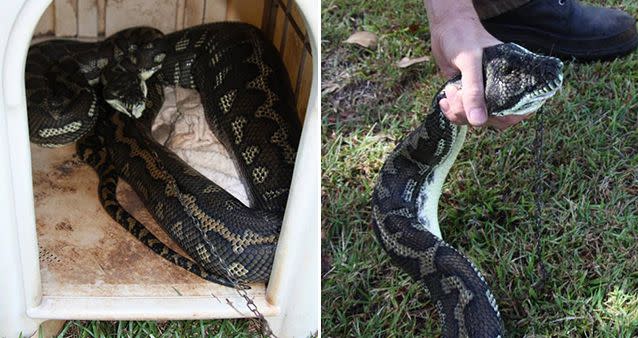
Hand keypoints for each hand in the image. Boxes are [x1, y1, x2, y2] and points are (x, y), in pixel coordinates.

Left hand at [427, 4, 529, 128]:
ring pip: (475, 118)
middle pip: (493, 118)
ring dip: (458, 112)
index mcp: (513, 78)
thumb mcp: (470, 62)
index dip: (503, 118)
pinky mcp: (468, 94)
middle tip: (456, 95)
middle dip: (471, 113)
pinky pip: (463, 113)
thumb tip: (478, 121)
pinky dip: (452, 111)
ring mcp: (484, 92)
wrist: (446, 28)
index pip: (518, 110)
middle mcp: (501, 87)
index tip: (485, 116)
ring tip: (450, 91)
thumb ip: (474, 91)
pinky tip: (444, 100)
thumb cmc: (464, 37)